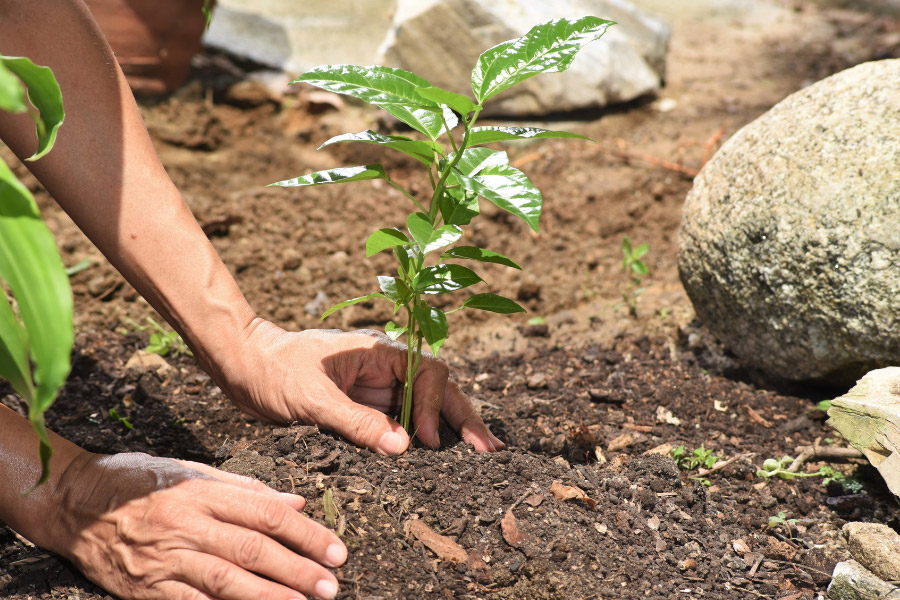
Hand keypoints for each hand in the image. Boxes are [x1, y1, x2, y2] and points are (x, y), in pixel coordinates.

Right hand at [50, 452, 345, 599]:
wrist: (72, 502)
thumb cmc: (136, 480)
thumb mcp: (191, 470)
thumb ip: (245, 489)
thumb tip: (295, 503)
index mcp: (202, 492)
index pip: (266, 513)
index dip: (305, 533)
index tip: (335, 548)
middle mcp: (187, 524)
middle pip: (253, 549)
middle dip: (298, 569)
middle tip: (331, 584)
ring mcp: (166, 558)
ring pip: (227, 580)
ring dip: (270, 595)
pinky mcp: (146, 588)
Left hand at [222, 319, 503, 454]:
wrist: (244, 367)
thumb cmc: (273, 371)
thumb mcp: (311, 398)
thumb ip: (356, 421)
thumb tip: (403, 447)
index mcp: (378, 352)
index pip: (427, 372)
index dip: (432, 405)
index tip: (422, 439)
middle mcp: (386, 367)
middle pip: (438, 387)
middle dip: (463, 416)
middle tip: (490, 449)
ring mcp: (379, 387)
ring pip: (427, 404)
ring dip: (452, 427)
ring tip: (481, 453)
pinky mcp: (367, 406)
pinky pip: (403, 420)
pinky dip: (424, 436)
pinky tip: (442, 455)